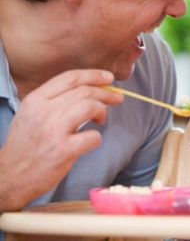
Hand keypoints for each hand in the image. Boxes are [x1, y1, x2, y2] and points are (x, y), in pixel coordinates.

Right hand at [0, 69, 122, 211]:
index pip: (70, 78)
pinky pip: (92, 136)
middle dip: (106, 93)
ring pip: (90, 107)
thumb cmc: (26, 145)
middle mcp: (44, 112)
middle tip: (117, 98)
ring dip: (102, 111)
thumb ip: (54, 100)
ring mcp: (54, 131)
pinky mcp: (63, 151)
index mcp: (36, 100)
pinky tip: (91, 141)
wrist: (10, 176)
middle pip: (84, 91)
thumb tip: (89, 90)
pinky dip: (97, 138)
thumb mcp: (31, 114)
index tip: (108, 78)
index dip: (94, 75)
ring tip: (101, 119)